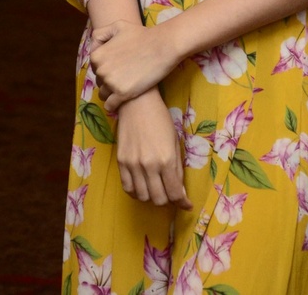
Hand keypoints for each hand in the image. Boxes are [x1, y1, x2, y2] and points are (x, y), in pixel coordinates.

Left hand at [90, 18, 175, 111]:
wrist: (163, 46)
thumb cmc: (142, 35)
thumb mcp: (118, 26)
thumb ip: (101, 34)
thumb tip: (95, 47)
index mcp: (97, 55)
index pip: (95, 67)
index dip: (106, 66)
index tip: (117, 66)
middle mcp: (101, 70)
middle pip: (99, 81)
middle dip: (108, 79)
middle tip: (123, 75)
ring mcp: (111, 83)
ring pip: (103, 94)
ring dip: (111, 92)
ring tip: (124, 86)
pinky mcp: (123, 94)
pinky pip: (110, 105)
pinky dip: (114, 105)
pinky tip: (123, 99)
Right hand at [116, 88, 191, 209]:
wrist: (137, 104)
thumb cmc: (161, 120)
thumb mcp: (175, 142)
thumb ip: (177, 169)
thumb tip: (180, 192)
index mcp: (166, 160)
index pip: (174, 193)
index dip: (182, 203)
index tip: (186, 205)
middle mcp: (149, 166)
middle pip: (158, 199)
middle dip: (167, 200)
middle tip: (170, 193)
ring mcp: (133, 165)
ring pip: (143, 197)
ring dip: (152, 197)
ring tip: (157, 188)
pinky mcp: (121, 162)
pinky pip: (127, 188)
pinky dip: (137, 192)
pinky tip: (142, 186)